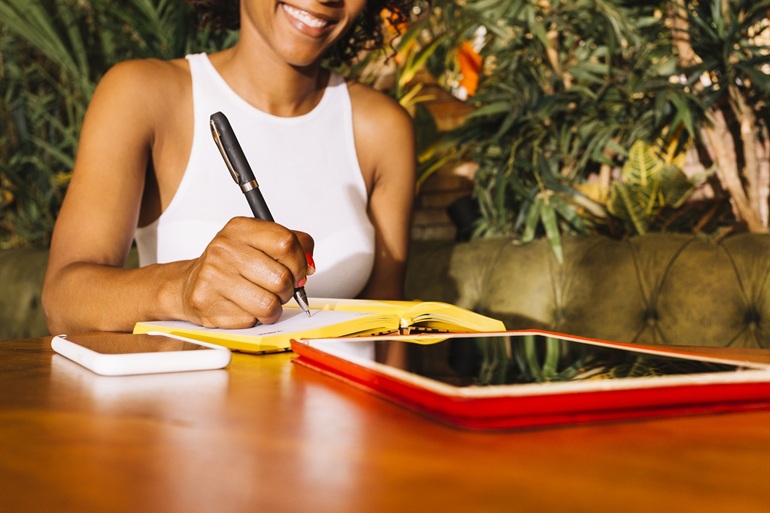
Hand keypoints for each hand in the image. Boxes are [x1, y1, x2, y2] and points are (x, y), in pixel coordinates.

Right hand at [180, 217, 313, 327]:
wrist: (190, 283)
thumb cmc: (232, 264)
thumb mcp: (261, 243)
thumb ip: (294, 246)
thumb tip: (309, 266)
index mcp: (240, 228)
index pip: (286, 243)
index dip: (300, 262)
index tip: (298, 271)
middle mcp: (223, 248)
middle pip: (281, 278)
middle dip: (288, 290)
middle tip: (277, 288)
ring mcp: (213, 276)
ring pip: (269, 304)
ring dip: (273, 308)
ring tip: (261, 299)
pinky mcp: (206, 303)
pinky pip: (251, 320)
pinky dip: (253, 318)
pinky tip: (241, 307)